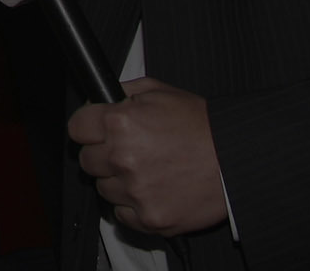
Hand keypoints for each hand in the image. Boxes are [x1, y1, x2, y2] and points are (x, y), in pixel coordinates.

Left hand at [68, 77, 226, 237]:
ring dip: (117, 180)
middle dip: (101, 152)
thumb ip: (123, 92)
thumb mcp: (159, 91)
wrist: (233, 159)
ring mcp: (135, 192)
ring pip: (103, 189)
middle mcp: (123, 158)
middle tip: (126, 148)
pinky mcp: (148, 219)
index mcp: (121, 123)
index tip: (94, 129)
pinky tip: (152, 188)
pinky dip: (132, 204)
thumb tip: (99, 101)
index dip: (87, 126)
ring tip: (146, 168)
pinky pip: (121, 214)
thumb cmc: (199, 124)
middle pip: (86, 160)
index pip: (77, 128)